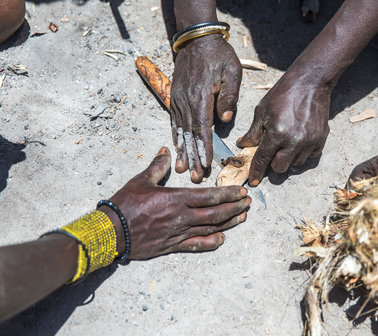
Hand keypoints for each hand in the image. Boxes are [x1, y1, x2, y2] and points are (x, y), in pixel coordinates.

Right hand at [104, 147, 250, 258]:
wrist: (109, 232)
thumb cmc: (124, 205)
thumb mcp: (140, 181)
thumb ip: (156, 167)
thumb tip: (164, 151)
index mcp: (176, 198)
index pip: (209, 196)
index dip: (228, 194)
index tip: (241, 192)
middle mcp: (181, 216)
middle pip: (215, 213)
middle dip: (234, 207)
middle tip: (248, 203)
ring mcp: (178, 233)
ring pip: (210, 228)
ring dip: (229, 223)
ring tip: (243, 217)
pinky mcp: (172, 245)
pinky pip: (195, 245)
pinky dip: (210, 243)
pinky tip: (222, 240)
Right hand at [171, 35, 241, 182]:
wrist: (196, 39)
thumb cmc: (218, 55)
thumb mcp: (232, 72)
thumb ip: (229, 97)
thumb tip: (225, 120)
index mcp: (200, 96)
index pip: (202, 128)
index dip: (204, 148)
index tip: (205, 164)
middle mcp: (185, 100)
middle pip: (189, 134)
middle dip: (192, 157)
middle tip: (194, 177)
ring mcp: (178, 100)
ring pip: (180, 130)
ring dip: (182, 151)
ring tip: (182, 169)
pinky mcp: (175, 98)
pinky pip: (175, 122)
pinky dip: (176, 137)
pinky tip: (177, 149)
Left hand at [237, 73, 330, 185]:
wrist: (310, 83)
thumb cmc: (283, 94)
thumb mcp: (262, 110)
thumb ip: (254, 132)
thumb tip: (244, 146)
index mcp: (277, 133)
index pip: (263, 160)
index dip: (256, 172)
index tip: (253, 180)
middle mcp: (294, 141)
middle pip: (280, 168)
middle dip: (273, 164)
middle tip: (272, 153)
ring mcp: (310, 141)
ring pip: (295, 164)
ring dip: (288, 158)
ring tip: (286, 143)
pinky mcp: (321, 139)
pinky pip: (309, 157)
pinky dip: (302, 154)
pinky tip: (298, 141)